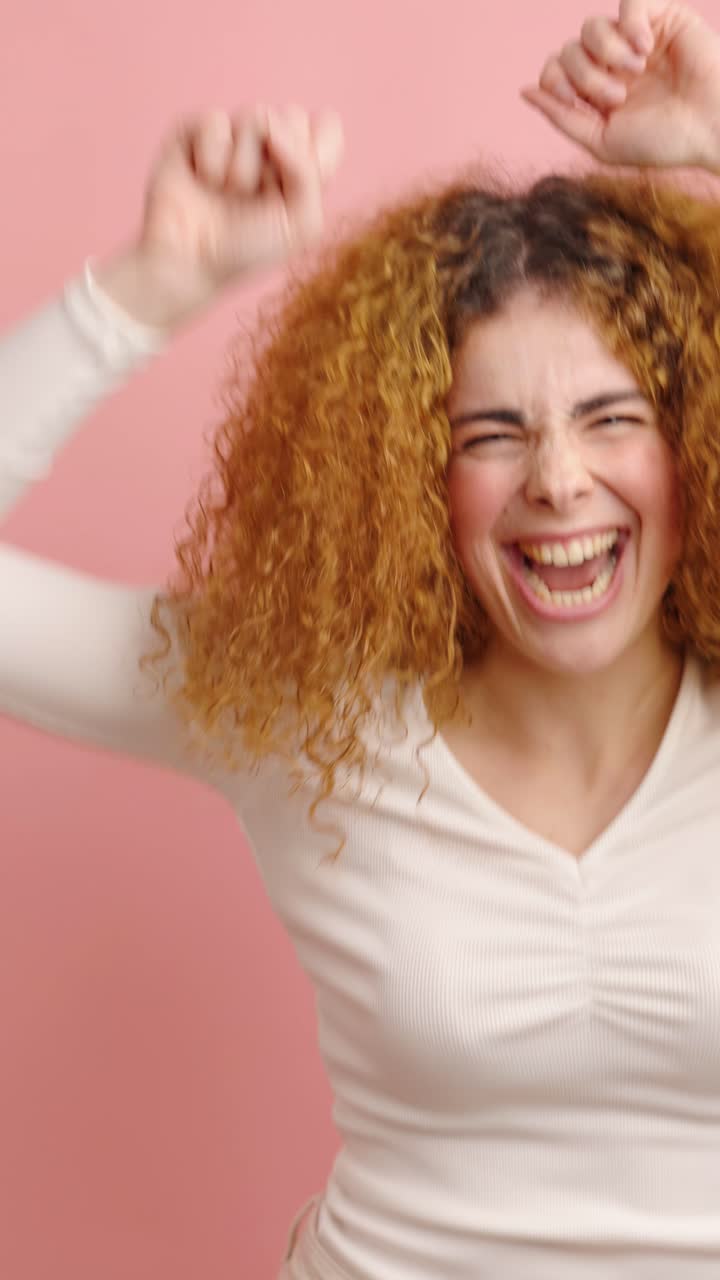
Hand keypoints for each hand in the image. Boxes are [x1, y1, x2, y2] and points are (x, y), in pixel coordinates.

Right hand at [136, 105, 343, 291]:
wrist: (192, 260)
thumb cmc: (248, 248)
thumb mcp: (301, 224)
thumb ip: (309, 172)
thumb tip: (271, 125)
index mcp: (301, 164)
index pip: (328, 129)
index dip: (315, 156)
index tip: (295, 191)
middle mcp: (269, 144)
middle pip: (294, 115)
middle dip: (279, 162)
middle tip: (257, 195)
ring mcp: (234, 134)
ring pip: (256, 116)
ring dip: (244, 168)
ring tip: (228, 192)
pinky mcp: (197, 129)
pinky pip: (216, 121)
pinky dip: (211, 159)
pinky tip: (202, 179)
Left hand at [520, 1, 719, 170]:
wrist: (711, 127)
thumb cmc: (662, 142)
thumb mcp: (601, 141)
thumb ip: (562, 118)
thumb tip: (524, 91)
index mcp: (596, 92)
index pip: (554, 69)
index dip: (554, 80)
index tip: (571, 99)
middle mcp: (612, 64)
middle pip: (569, 50)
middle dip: (586, 77)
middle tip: (618, 97)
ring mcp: (634, 39)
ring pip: (591, 27)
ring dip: (607, 53)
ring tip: (636, 73)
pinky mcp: (662, 17)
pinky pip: (629, 2)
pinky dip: (630, 22)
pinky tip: (645, 47)